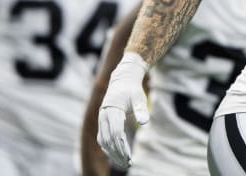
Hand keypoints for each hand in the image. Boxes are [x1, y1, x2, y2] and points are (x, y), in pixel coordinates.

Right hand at [97, 53, 148, 168]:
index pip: (115, 132)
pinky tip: (117, 155)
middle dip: (117, 153)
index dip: (121, 146)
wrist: (121, 81)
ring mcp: (101, 120)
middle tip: (128, 163)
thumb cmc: (132, 90)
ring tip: (124, 162)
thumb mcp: (139, 98)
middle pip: (108, 139)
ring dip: (112, 153)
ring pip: (103, 141)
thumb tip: (144, 123)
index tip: (129, 157)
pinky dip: (108, 148)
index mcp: (112, 110)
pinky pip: (102, 138)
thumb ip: (141, 110)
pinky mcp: (101, 122)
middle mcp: (103, 116)